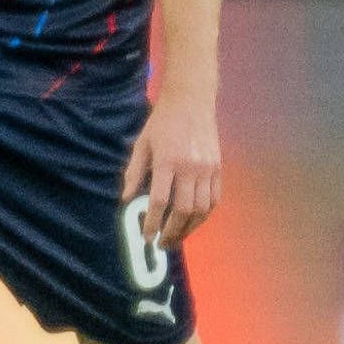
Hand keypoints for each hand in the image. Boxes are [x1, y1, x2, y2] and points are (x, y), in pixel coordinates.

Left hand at [126, 86, 220, 248]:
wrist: (191, 100)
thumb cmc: (162, 122)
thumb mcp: (142, 143)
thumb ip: (134, 172)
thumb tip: (125, 200)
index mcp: (168, 161)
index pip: (160, 201)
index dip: (152, 223)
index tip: (146, 237)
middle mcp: (190, 167)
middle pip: (183, 210)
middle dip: (172, 232)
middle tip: (162, 243)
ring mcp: (207, 168)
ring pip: (201, 209)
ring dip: (189, 228)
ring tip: (177, 236)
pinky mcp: (218, 168)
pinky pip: (214, 199)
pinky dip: (204, 215)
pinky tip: (193, 221)